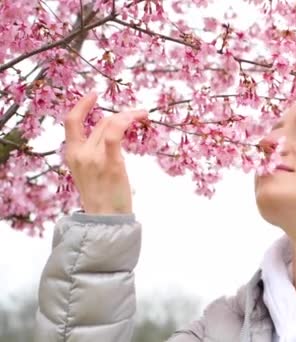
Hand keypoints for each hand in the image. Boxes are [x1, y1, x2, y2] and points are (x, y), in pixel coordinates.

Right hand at [63, 92, 147, 214]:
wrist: (104, 218)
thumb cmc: (101, 196)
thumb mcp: (89, 171)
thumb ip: (95, 152)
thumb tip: (111, 134)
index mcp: (72, 154)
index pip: (71, 121)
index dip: (82, 104)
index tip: (94, 94)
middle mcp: (80, 153)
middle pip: (101, 122)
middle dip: (121, 114)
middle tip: (138, 114)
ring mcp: (94, 157)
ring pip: (111, 124)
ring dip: (130, 115)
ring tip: (143, 115)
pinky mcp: (111, 163)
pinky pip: (116, 133)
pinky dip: (127, 121)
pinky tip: (139, 118)